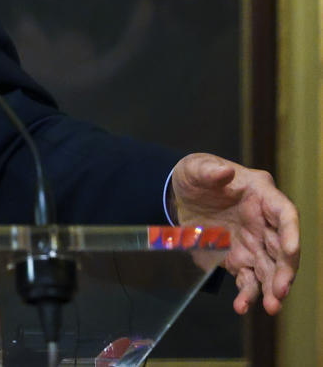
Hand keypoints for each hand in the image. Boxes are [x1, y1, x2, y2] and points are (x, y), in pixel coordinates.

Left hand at [170, 152, 298, 314]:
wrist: (182, 196)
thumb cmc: (196, 175)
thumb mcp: (196, 167)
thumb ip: (209, 170)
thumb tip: (224, 172)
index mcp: (261, 195)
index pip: (284, 214)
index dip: (291, 232)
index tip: (291, 250)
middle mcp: (264, 222)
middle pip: (283, 249)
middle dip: (285, 271)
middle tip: (280, 291)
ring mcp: (254, 243)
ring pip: (270, 269)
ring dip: (272, 289)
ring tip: (271, 307)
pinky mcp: (240, 259)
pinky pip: (248, 279)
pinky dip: (247, 293)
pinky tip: (242, 306)